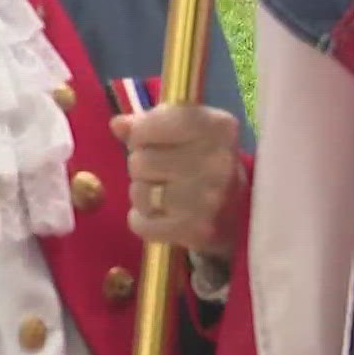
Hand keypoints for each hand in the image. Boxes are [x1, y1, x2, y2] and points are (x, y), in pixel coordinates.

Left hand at [110, 104, 245, 260]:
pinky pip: (141, 224)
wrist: (235, 212)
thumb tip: (118, 125)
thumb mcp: (184, 130)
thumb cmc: (203, 160)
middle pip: (140, 161)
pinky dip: (142, 221)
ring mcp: (209, 200)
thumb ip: (148, 123)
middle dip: (142, 166)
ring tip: (161, 193)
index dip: (141, 133)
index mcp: (218, 127)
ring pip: (139, 193)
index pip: (150, 124)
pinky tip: (159, 215)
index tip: (151, 140)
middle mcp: (219, 162)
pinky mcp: (198, 232)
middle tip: (160, 171)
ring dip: (142, 194)